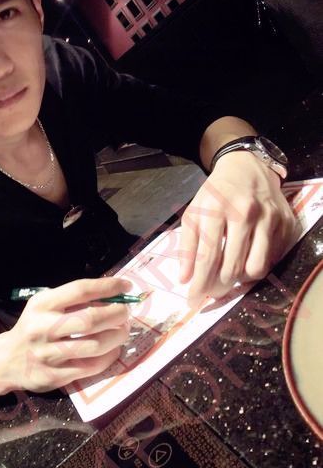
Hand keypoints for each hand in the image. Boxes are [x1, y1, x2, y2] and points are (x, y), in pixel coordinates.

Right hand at [2, 277, 131, 392]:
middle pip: (90, 319)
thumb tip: (113, 295)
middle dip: (116, 314)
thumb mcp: (44, 306)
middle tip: (126, 313)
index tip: (126, 286)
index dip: (107, 287)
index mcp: (41, 304)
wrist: (6, 361)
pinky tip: (113, 350)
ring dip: (116, 337)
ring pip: (94, 346)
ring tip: (123, 331)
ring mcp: (48, 354)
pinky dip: (108, 357)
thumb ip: (73, 300)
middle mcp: (42, 328)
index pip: (80, 290)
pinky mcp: (54, 376)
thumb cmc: (34, 327)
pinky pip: (91, 367)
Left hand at [179, 151, 295, 307]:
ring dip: (240, 280)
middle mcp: (244, 213)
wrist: (245, 167)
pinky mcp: (284, 222)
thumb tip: (184, 279)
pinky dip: (257, 264)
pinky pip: (272, 258)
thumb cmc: (215, 193)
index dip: (199, 284)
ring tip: (230, 275)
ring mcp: (268, 218)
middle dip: (219, 287)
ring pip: (255, 268)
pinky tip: (247, 258)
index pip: (207, 258)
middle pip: (232, 267)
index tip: (192, 300)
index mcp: (215, 210)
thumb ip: (187, 245)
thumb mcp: (193, 212)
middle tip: (211, 291)